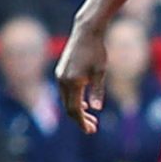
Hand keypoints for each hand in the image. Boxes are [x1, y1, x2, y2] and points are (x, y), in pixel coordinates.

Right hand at [56, 19, 108, 134]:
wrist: (86, 31)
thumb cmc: (97, 50)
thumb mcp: (100, 71)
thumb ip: (97, 91)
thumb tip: (96, 109)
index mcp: (72, 82)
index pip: (75, 110)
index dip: (82, 122)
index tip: (91, 131)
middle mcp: (62, 80)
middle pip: (69, 108)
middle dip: (80, 120)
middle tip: (93, 128)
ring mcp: (60, 76)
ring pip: (66, 101)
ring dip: (77, 111)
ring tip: (91, 119)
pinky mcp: (61, 72)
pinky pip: (65, 92)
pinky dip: (74, 101)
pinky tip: (85, 105)